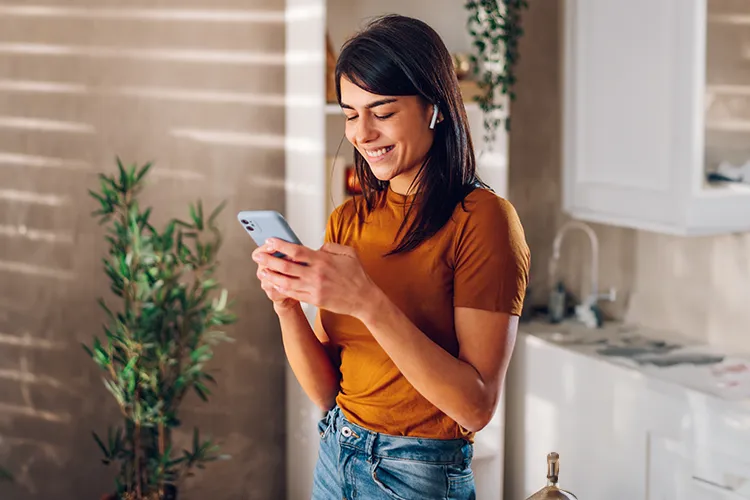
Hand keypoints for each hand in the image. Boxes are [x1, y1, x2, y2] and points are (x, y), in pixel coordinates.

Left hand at [251, 238, 379, 318]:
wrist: (364, 299)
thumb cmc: (357, 275)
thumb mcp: (348, 253)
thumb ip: (330, 247)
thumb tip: (315, 247)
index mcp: (323, 260)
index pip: (296, 251)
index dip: (280, 245)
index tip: (269, 241)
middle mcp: (316, 274)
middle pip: (286, 266)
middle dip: (269, 260)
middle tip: (257, 255)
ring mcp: (314, 288)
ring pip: (286, 281)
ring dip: (271, 275)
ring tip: (261, 271)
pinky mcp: (314, 300)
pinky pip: (293, 294)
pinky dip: (281, 288)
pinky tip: (274, 284)